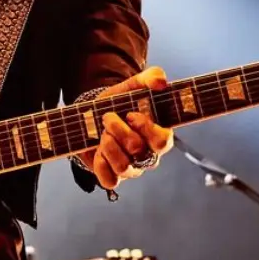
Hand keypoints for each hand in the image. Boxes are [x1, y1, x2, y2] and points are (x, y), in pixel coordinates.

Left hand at [77, 67, 173, 189]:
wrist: (94, 114)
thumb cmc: (121, 103)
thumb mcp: (134, 86)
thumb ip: (150, 78)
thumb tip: (161, 81)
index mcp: (158, 135)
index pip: (163, 142)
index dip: (146, 129)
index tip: (131, 114)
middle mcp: (148, 155)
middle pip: (139, 151)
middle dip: (119, 131)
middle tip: (108, 117)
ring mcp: (132, 169)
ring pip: (125, 167)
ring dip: (108, 145)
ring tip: (102, 133)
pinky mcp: (113, 177)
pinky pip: (109, 181)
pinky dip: (101, 164)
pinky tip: (97, 150)